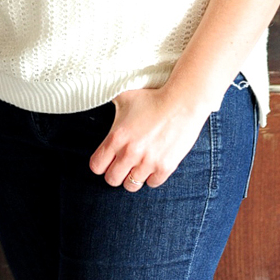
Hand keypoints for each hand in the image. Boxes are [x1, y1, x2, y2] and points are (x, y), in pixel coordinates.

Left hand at [88, 86, 209, 191]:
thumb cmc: (153, 97)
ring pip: (131, 186)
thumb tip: (97, 93)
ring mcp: (148, 162)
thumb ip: (109, 100)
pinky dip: (151, 177)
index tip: (108, 159)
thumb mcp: (125, 96)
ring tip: (139, 164)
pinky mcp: (165, 167)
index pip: (96, 166)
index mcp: (116, 137)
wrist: (182, 102)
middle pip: (112, 180)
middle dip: (116, 173)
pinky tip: (154, 163)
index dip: (101, 164)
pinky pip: (151, 184)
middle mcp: (129, 153)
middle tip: (124, 164)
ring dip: (134, 176)